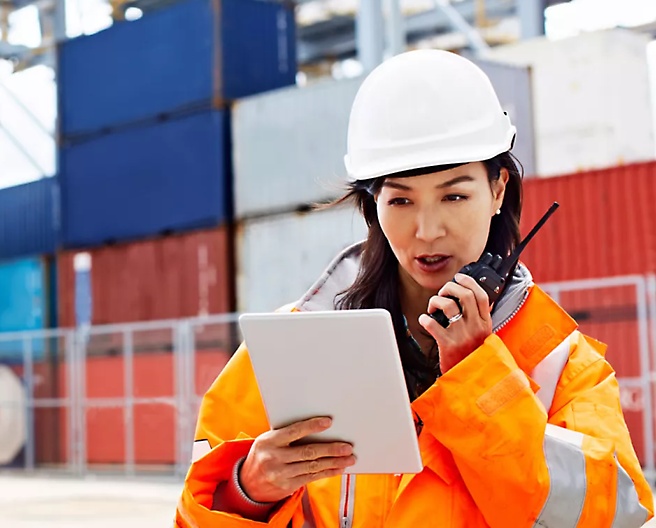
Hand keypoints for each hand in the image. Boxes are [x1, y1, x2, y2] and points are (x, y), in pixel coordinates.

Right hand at [239, 417, 355, 502]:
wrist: (248, 484)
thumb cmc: (264, 454)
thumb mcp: (268, 440)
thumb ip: (287, 435)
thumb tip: (316, 427)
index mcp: (270, 441)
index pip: (294, 431)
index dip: (312, 426)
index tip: (329, 422)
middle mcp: (274, 458)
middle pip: (308, 452)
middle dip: (331, 449)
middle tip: (347, 446)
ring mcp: (281, 474)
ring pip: (313, 467)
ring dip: (334, 462)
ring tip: (349, 458)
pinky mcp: (287, 486)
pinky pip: (311, 478)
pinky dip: (327, 473)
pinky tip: (338, 469)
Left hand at [418, 273, 492, 372]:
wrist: (469, 382)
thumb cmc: (473, 357)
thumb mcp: (484, 337)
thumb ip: (480, 319)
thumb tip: (476, 298)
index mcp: (486, 324)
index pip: (482, 295)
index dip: (469, 282)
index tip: (459, 277)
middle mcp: (476, 328)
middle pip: (464, 295)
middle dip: (450, 287)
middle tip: (442, 292)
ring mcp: (462, 336)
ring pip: (448, 305)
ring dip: (436, 301)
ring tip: (433, 307)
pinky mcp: (448, 345)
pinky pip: (433, 324)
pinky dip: (425, 319)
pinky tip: (424, 321)